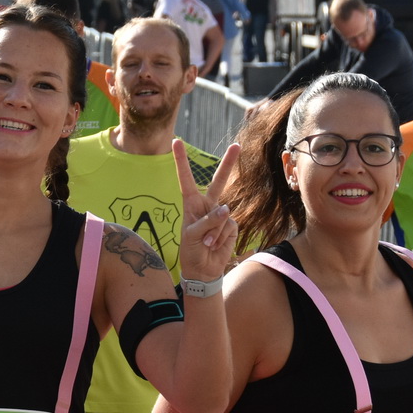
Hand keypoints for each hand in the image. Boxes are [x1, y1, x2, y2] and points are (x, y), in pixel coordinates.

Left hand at [176, 140, 239, 283]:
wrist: (203, 270)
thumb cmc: (191, 251)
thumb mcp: (192, 236)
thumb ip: (208, 221)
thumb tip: (226, 209)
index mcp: (191, 204)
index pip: (186, 179)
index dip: (181, 161)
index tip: (176, 141)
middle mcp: (207, 206)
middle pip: (218, 181)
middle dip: (228, 164)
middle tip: (237, 146)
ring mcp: (221, 215)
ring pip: (224, 214)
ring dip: (214, 231)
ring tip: (206, 243)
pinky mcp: (231, 225)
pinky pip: (229, 226)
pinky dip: (221, 237)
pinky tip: (215, 245)